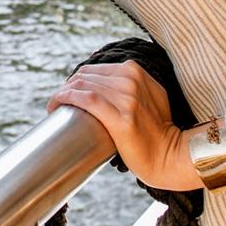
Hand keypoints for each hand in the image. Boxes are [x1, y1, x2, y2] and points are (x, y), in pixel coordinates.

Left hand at [47, 60, 201, 191]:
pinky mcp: (121, 117)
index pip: (93, 69)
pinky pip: (86, 99)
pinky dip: (66, 98)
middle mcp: (131, 80)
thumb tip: (104, 84)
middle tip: (58, 103)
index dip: (75, 80)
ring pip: (82, 85)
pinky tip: (56, 105)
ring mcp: (127, 97)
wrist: (170, 156)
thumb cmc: (156, 132)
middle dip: (66, 87)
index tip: (66, 94)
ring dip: (61, 94)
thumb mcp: (150, 97)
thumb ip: (132, 85)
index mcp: (135, 71)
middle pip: (85, 76)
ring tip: (55, 106)